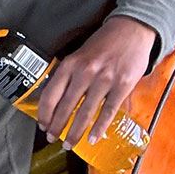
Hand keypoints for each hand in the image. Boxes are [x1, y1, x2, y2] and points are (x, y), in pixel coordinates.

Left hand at [36, 16, 156, 146]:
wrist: (131, 30)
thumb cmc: (103, 44)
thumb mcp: (79, 55)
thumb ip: (68, 75)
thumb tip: (57, 100)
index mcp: (70, 65)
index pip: (51, 94)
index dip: (44, 113)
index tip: (42, 125)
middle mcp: (84, 73)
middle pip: (66, 107)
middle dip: (57, 127)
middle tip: (52, 139)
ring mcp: (104, 80)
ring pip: (85, 112)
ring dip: (75, 132)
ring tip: (69, 144)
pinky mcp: (123, 85)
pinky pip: (108, 111)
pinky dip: (99, 127)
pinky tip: (93, 138)